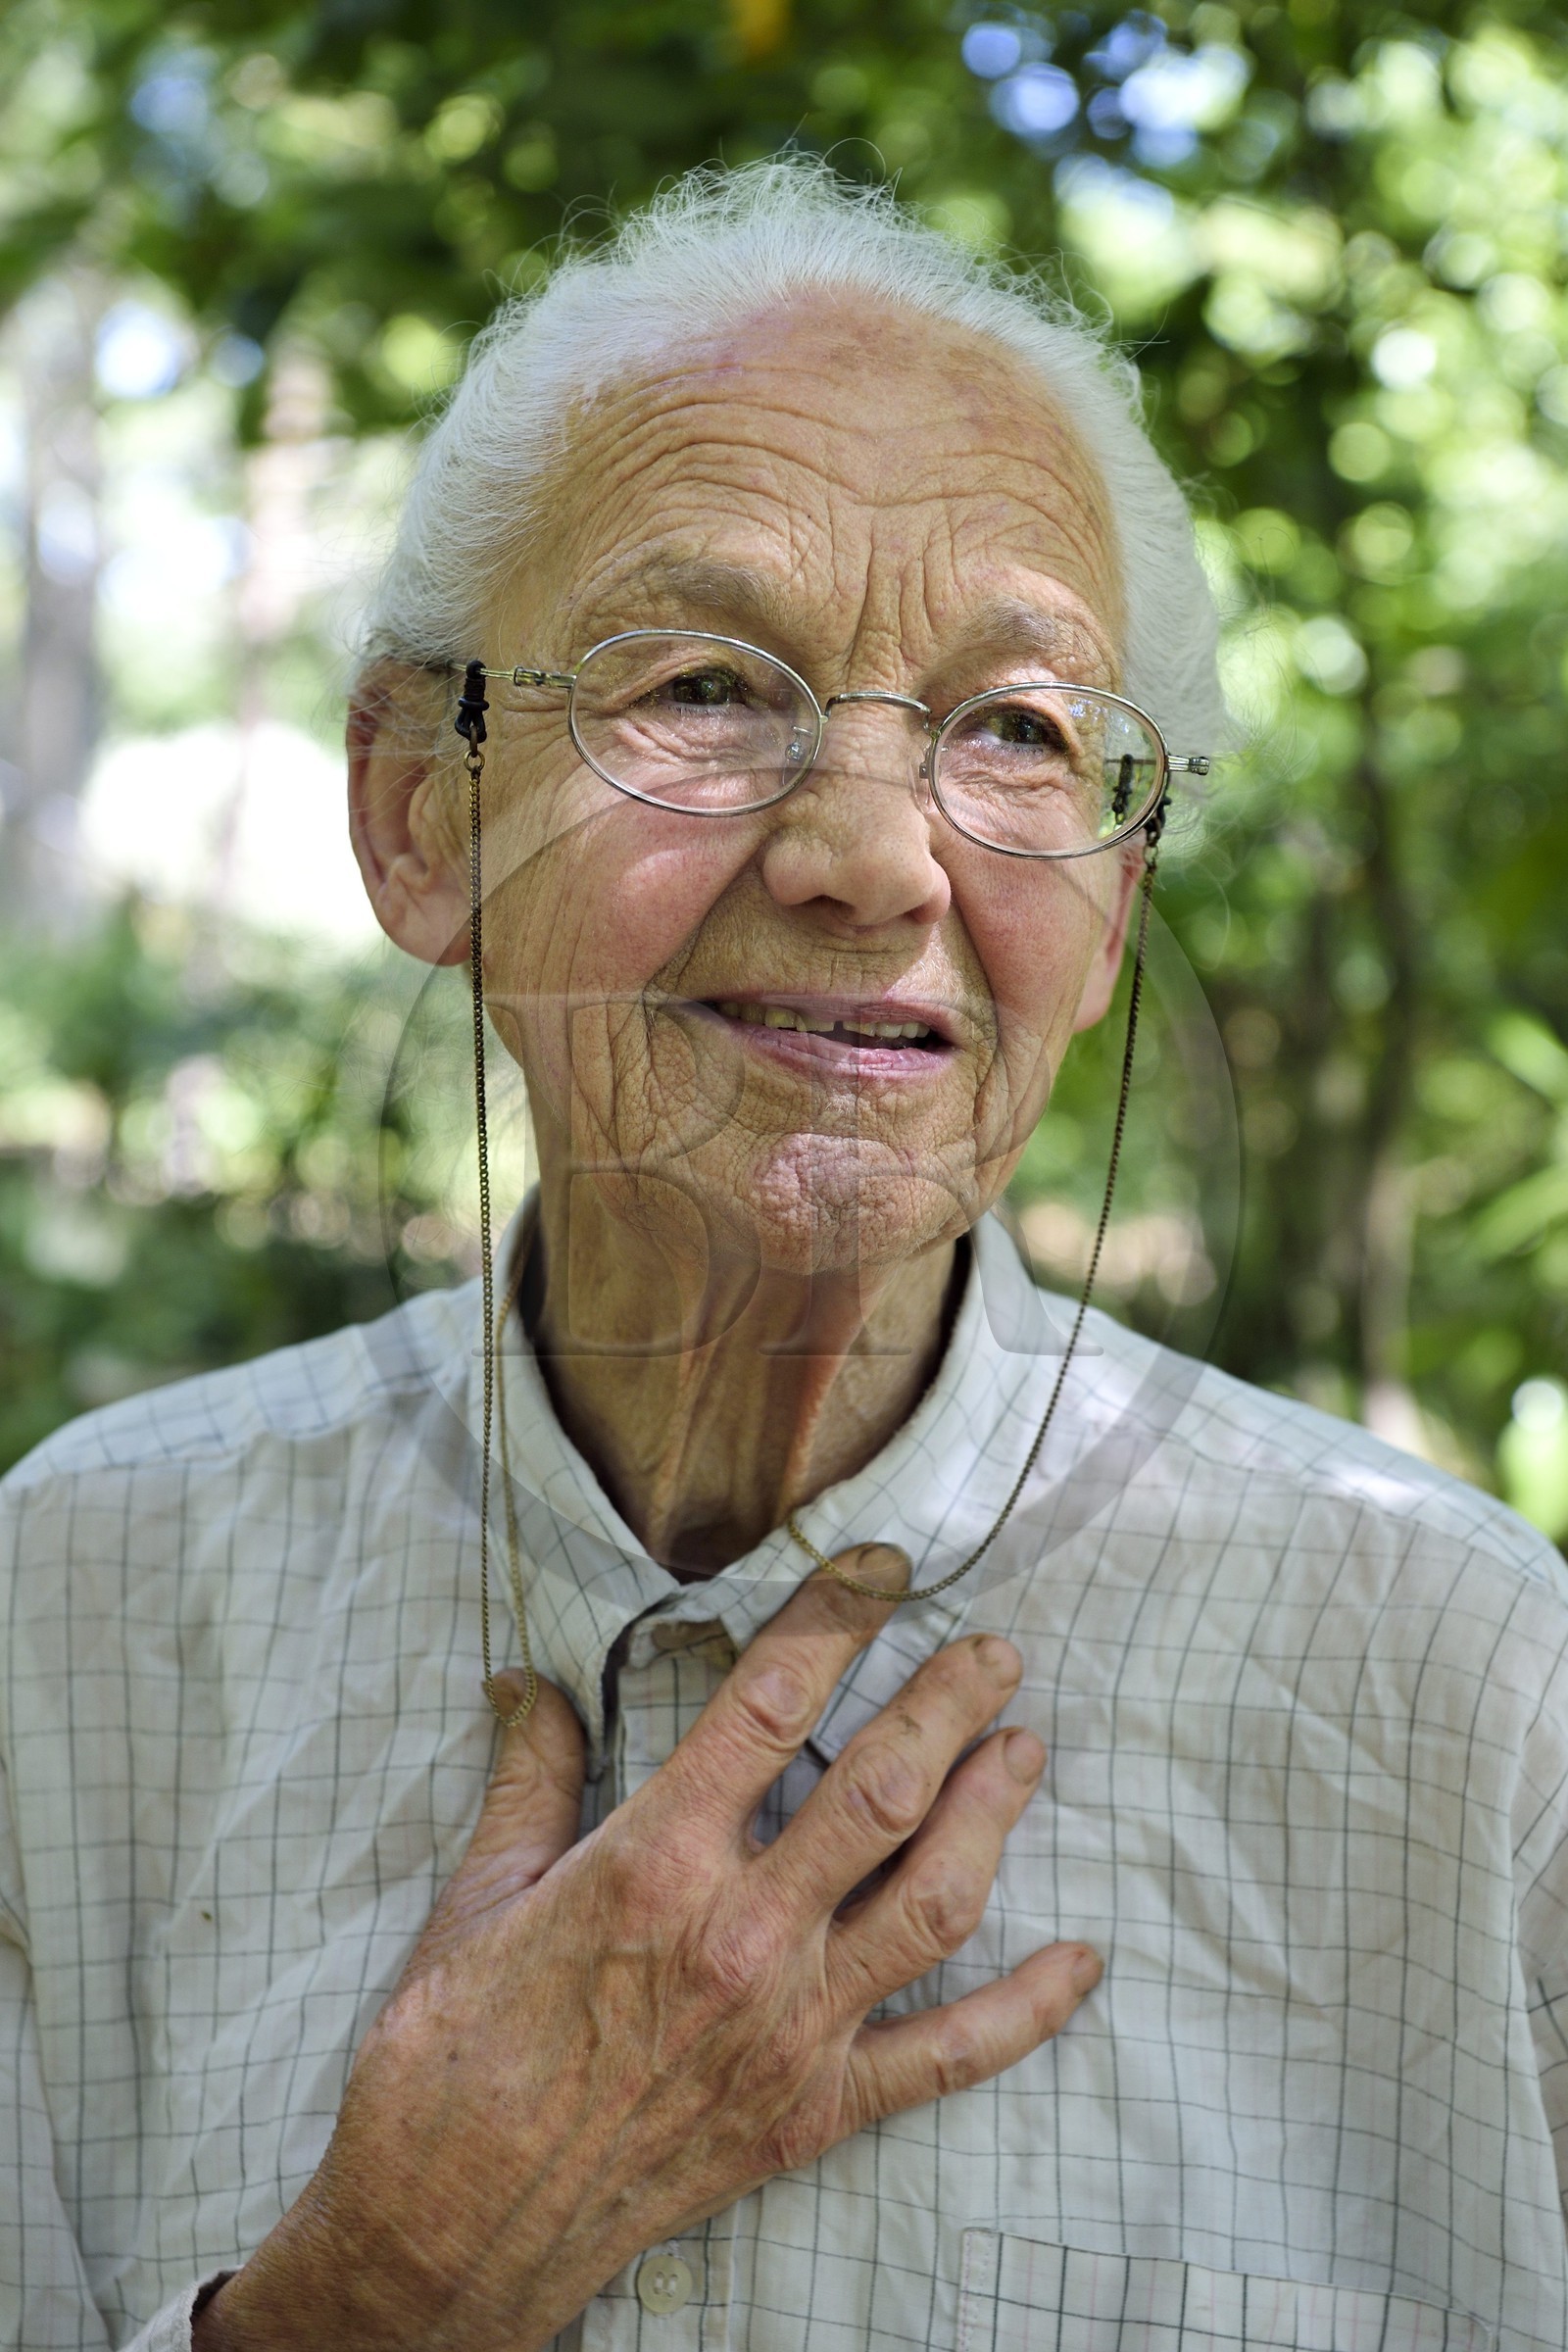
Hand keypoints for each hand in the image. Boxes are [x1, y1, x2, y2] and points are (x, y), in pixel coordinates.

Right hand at [194, 1548, 1099, 2351]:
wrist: (451, 2227)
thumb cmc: (449, 2058)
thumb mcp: (476, 1896)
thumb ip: (527, 1777)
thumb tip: (524, 1681)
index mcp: (654, 1862)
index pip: (768, 1704)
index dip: (836, 1621)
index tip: (880, 1570)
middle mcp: (741, 1935)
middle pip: (880, 1790)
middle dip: (948, 1705)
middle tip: (996, 1652)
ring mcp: (791, 2028)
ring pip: (931, 1901)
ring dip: (993, 1818)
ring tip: (1027, 1749)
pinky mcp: (814, 2110)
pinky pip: (946, 2057)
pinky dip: (1024, 2011)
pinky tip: (1079, 1963)